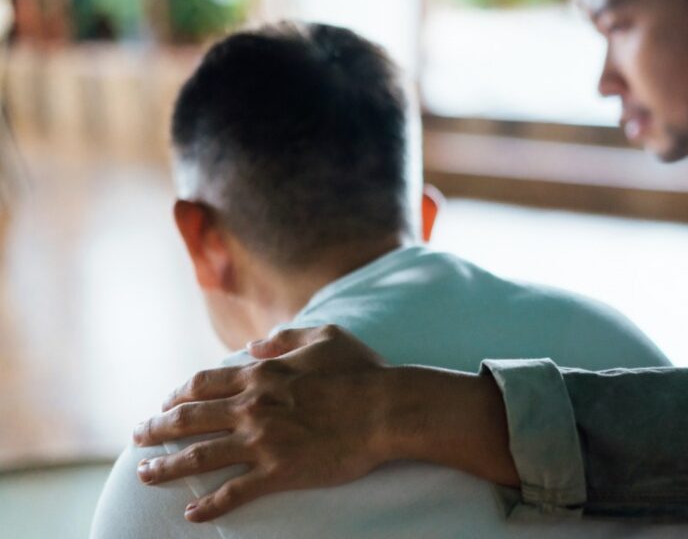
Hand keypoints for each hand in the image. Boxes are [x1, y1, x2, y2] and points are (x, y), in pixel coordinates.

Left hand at [133, 325, 390, 521]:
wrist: (386, 410)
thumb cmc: (361, 372)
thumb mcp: (326, 336)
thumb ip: (286, 338)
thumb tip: (255, 344)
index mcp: (261, 375)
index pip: (203, 384)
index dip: (178, 394)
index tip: (165, 403)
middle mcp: (252, 407)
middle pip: (189, 419)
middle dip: (157, 428)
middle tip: (138, 437)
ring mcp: (263, 442)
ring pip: (200, 456)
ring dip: (167, 466)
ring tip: (144, 474)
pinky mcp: (279, 472)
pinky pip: (234, 492)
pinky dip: (209, 505)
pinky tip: (191, 514)